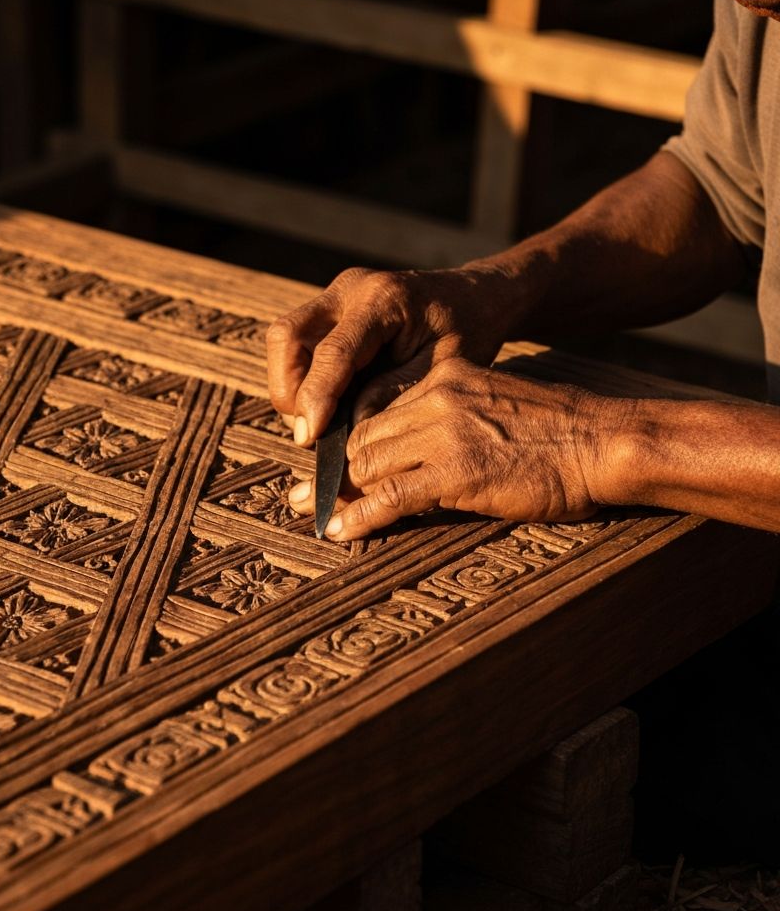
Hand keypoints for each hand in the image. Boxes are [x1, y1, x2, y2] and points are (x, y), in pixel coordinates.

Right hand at [266, 265, 515, 445]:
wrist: (473, 297)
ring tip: (321, 420)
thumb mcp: (442, 368)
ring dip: (291, 386)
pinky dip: (301, 379)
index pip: (332, 351)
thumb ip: (395, 393)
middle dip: (289, 389)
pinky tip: (327, 403)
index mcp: (383, 299)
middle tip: (310, 430)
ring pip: (284, 340)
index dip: (315, 397)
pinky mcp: (329, 310)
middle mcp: (349, 289)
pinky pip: (295, 344)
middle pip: (287, 336)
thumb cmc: (466, 331)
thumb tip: (350, 427)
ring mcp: (334, 297)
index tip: (309, 437)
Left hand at [288, 359, 629, 538]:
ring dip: (338, 495)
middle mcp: (436, 398)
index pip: (378, 411)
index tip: (331, 463)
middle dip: (334, 470)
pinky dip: (361, 517)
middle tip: (307, 494)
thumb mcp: (495, 406)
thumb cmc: (558, 434)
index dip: (350, 442)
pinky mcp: (456, 472)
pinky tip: (341, 532)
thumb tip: (418, 451)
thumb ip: (453, 418)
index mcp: (445, 379)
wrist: (603, 442)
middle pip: (366, 438)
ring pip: (370, 465)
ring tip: (314, 514)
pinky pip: (391, 497)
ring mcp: (445, 434)